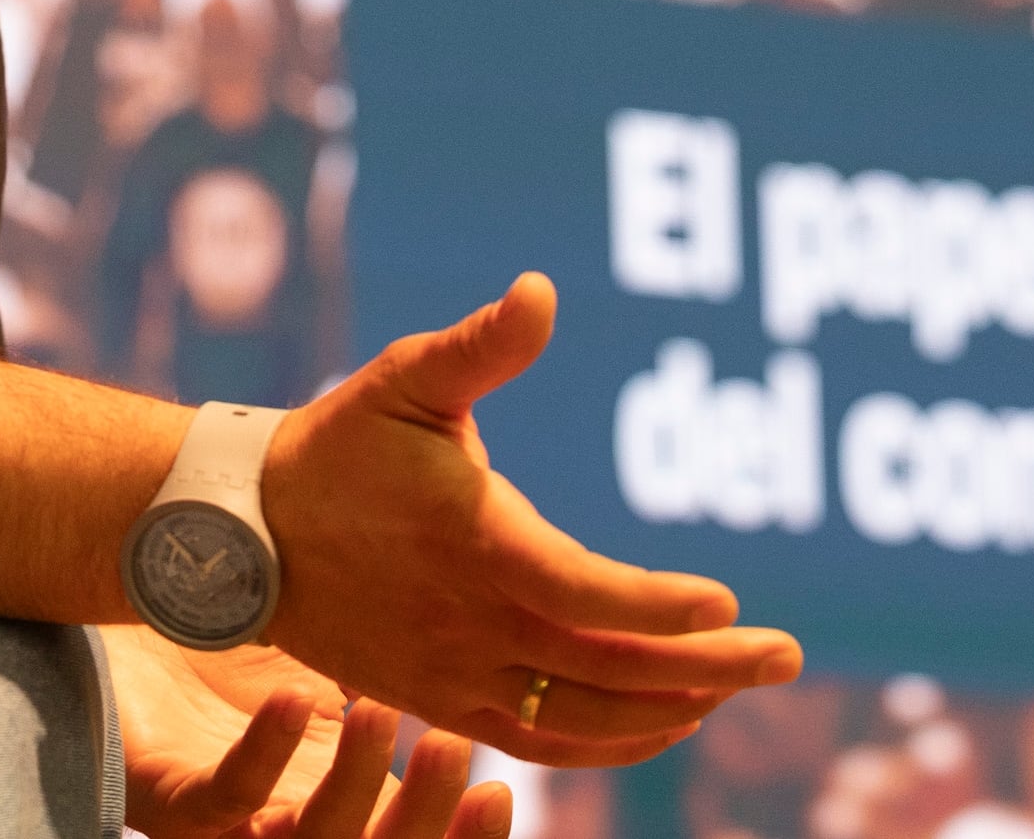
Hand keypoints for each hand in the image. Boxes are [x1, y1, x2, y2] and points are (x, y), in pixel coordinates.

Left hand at [105, 630, 514, 838]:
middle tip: (449, 746)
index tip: (498, 792)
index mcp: (337, 800)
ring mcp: (226, 821)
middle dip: (418, 822)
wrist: (130, 605)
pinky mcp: (167, 799)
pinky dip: (264, 755)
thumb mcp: (337, 653)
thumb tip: (489, 646)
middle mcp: (287, 826)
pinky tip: (298, 700)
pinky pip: (223, 798)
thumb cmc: (237, 637)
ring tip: (378, 711)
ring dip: (350, 788)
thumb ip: (402, 668)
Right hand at [257, 274, 802, 764]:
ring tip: (735, 688)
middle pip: (605, 668)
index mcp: (472, 545)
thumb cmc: (338, 444)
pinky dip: (606, 741)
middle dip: (707, 668)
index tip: (727, 602)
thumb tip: (540, 291)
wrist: (245, 534)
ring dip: (667, 710)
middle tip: (787, 657)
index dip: (656, 606)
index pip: (583, 594)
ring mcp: (456, 677)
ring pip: (580, 719)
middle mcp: (469, 626)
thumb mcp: (404, 377)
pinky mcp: (443, 703)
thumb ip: (480, 345)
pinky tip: (660, 720)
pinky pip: (538, 741)